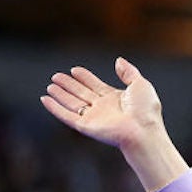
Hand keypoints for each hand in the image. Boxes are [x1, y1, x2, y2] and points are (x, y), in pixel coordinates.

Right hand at [41, 57, 162, 148]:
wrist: (142, 131)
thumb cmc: (146, 111)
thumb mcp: (140, 85)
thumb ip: (129, 72)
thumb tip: (119, 60)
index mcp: (116, 99)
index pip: (96, 86)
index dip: (85, 78)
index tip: (74, 70)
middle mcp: (104, 108)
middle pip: (82, 94)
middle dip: (69, 85)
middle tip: (56, 76)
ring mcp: (94, 117)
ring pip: (73, 104)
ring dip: (61, 94)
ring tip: (50, 85)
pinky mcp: (86, 126)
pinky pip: (66, 116)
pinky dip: (55, 108)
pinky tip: (45, 99)